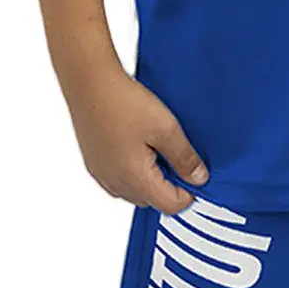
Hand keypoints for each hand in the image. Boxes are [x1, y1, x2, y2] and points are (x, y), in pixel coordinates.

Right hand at [65, 61, 209, 214]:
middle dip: (168, 182)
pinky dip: (131, 165)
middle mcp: (115, 184)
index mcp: (135, 181)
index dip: (189, 191)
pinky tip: (135, 138)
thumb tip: (199, 179)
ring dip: (149, 175)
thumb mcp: (166, 128)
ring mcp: (101, 174)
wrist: (89, 82)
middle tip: (175, 150)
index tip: (194, 170)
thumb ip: (185, 157)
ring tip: (155, 141)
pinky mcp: (93, 162)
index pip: (170, 205)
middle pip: (152, 199)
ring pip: (134, 188)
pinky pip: (118, 175)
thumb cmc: (123, 103)